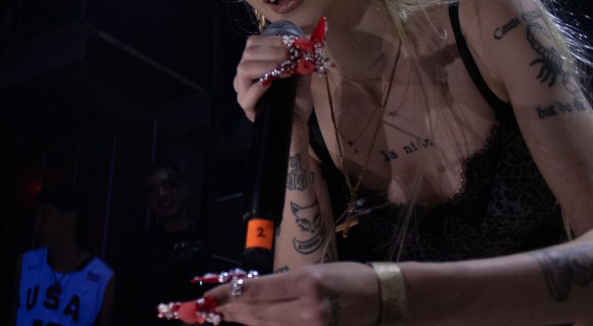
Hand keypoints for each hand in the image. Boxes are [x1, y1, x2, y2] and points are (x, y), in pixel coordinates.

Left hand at [203, 263, 378, 325]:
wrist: (382, 300)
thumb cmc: (347, 278)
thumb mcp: (312, 272)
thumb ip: (280, 284)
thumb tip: (248, 292)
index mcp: (306, 283)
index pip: (256, 290)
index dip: (228, 294)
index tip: (209, 295)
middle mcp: (308, 308)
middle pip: (258, 313)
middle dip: (232, 311)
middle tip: (212, 309)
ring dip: (245, 321)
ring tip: (228, 315)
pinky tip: (252, 323)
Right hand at [234, 34, 314, 123]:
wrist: (298, 126)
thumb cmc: (296, 101)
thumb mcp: (302, 77)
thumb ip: (301, 61)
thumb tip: (307, 44)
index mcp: (256, 65)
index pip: (253, 44)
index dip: (271, 41)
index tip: (290, 44)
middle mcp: (246, 76)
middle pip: (248, 55)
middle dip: (271, 52)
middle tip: (289, 56)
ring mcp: (244, 92)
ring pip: (243, 70)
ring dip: (265, 66)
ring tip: (283, 69)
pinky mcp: (247, 109)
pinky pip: (245, 97)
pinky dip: (258, 88)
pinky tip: (270, 84)